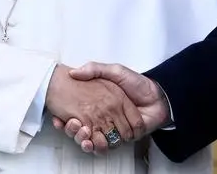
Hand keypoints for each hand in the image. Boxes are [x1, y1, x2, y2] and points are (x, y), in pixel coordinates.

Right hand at [51, 62, 169, 153]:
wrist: (158, 96)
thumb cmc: (137, 83)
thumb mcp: (114, 71)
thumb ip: (95, 69)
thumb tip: (74, 72)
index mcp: (100, 104)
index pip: (77, 114)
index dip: (65, 118)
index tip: (59, 117)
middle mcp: (103, 118)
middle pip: (80, 130)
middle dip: (72, 130)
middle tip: (70, 124)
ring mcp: (112, 129)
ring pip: (90, 140)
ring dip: (81, 139)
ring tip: (81, 131)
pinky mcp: (121, 139)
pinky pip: (105, 146)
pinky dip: (95, 146)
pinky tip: (89, 140)